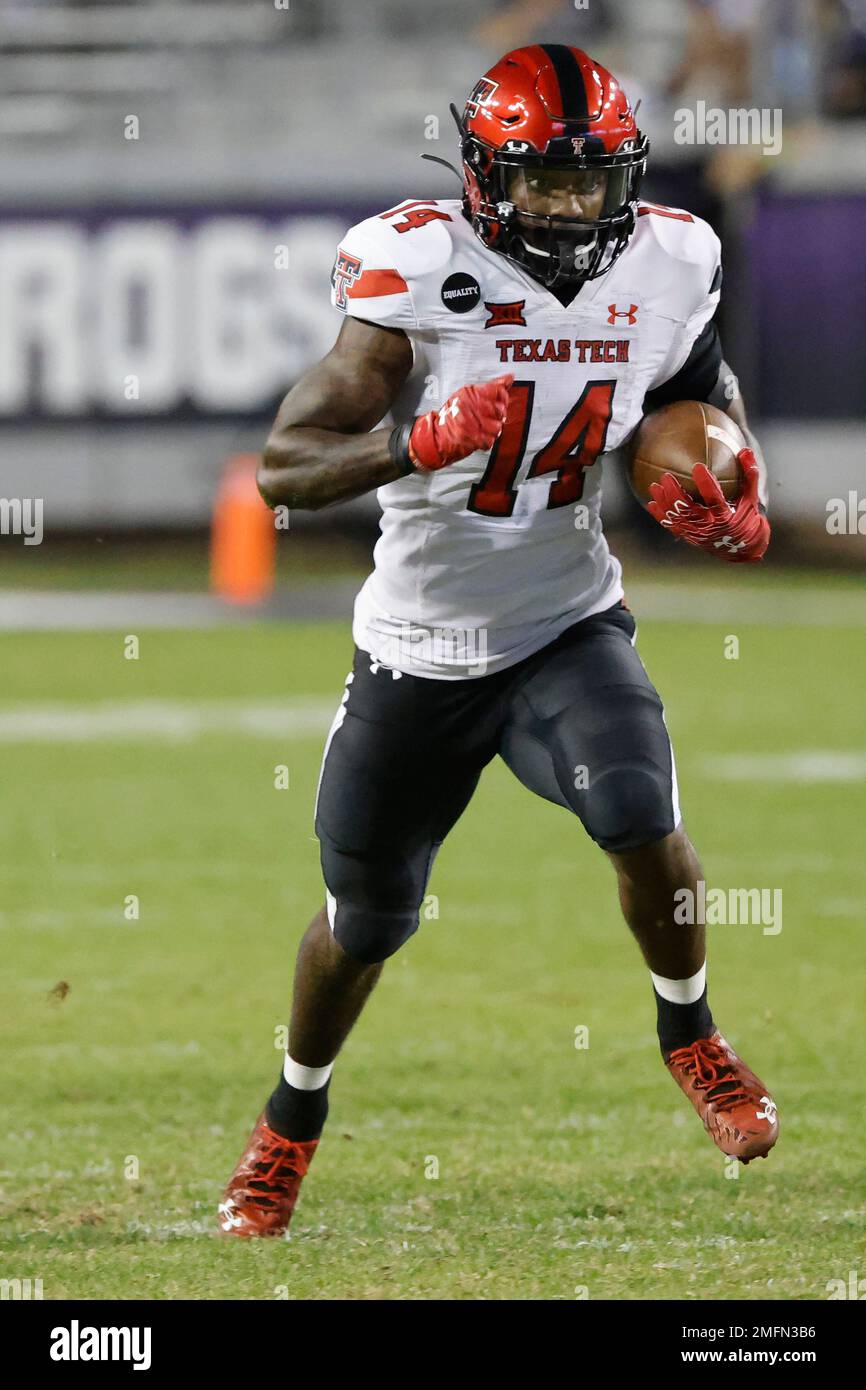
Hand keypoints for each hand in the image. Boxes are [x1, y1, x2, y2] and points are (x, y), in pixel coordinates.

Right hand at [408, 374, 511, 470]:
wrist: (437, 436)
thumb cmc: (451, 414)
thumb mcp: (467, 394)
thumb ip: (491, 386)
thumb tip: (509, 377)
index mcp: (470, 394)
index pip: (498, 392)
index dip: (502, 398)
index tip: (500, 401)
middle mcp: (471, 407)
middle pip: (500, 410)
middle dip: (498, 415)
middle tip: (490, 416)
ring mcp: (472, 424)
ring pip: (497, 427)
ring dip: (493, 429)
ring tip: (484, 427)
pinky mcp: (472, 439)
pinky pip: (490, 440)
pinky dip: (486, 440)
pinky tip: (480, 436)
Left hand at [646, 447, 769, 562]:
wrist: (740, 547)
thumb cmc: (746, 517)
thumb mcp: (751, 497)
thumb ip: (749, 474)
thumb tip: (745, 450)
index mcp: (725, 516)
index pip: (714, 498)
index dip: (705, 483)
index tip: (697, 466)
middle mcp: (709, 526)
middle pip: (688, 509)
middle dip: (675, 493)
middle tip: (666, 476)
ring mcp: (697, 533)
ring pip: (677, 518)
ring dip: (664, 502)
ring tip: (655, 486)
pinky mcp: (690, 537)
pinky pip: (672, 526)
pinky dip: (661, 516)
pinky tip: (651, 503)